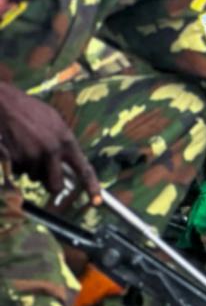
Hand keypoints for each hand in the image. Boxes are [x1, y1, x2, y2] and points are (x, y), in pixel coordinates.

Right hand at [0, 83, 100, 204]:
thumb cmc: (30, 110)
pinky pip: (18, 172)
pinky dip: (17, 164)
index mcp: (66, 141)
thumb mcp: (56, 122)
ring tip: (27, 148)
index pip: (83, 169)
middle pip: (54, 185)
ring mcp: (31, 157)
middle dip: (51, 184)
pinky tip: (16, 147)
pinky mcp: (14, 160)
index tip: (97, 201)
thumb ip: (64, 142)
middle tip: (46, 176)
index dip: (92, 187)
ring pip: (34, 178)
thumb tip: (69, 162)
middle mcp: (51, 151)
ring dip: (31, 170)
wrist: (4, 103)